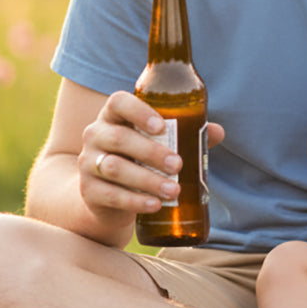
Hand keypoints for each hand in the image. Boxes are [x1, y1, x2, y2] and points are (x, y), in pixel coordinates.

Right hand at [79, 91, 223, 220]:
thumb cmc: (138, 158)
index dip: (139, 111)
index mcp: (114, 116)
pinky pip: (109, 195)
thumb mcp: (158, 143)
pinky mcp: (88, 190)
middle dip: (151, 152)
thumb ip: (186, 134)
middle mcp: (96, 135)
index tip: (163, 126)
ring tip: (173, 190)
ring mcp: (88, 162)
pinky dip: (134, 201)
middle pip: (119, 138)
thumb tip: (218, 132)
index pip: (119, 102)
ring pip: (114, 168)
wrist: (106, 193)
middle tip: (179, 165)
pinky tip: (155, 205)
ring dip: (147, 180)